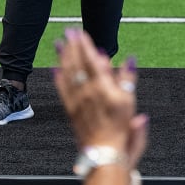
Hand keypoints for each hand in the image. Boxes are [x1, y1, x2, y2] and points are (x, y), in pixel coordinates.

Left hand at [54, 28, 146, 166]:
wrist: (105, 152)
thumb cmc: (120, 129)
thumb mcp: (130, 101)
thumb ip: (127, 78)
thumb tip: (129, 59)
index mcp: (102, 87)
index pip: (91, 60)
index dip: (85, 45)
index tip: (80, 32)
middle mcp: (87, 91)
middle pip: (77, 63)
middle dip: (72, 46)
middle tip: (68, 32)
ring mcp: (76, 100)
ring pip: (67, 74)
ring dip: (63, 57)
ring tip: (59, 44)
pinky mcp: (70, 110)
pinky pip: (62, 90)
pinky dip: (58, 78)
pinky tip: (55, 69)